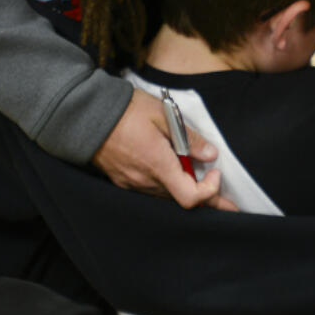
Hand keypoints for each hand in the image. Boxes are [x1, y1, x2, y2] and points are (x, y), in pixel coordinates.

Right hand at [92, 89, 236, 210]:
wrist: (85, 113)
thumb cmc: (125, 111)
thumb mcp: (163, 115)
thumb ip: (189, 138)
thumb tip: (210, 154)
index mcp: (158, 165)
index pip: (190, 198)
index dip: (209, 192)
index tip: (214, 173)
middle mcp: (145, 181)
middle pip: (181, 201)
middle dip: (207, 199)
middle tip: (229, 204)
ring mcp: (132, 183)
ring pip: (166, 197)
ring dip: (185, 192)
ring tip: (204, 188)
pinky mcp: (123, 181)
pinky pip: (151, 191)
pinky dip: (167, 187)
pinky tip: (175, 179)